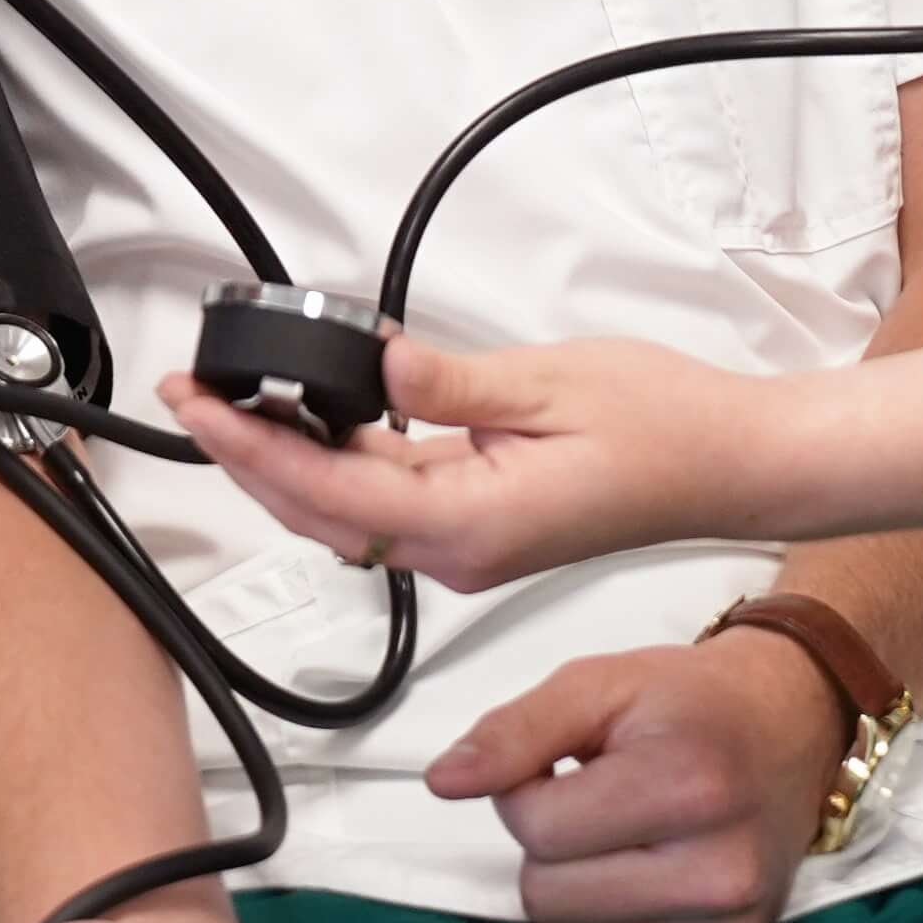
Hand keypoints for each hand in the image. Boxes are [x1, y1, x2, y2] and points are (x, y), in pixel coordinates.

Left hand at [164, 334, 778, 594]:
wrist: (731, 463)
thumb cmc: (665, 426)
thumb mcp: (549, 384)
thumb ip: (449, 386)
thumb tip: (373, 370)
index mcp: (471, 524)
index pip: (331, 491)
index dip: (252, 450)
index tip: (201, 406)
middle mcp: (459, 552)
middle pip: (322, 514)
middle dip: (246, 458)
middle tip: (191, 397)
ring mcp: (468, 546)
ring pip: (348, 513)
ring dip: (284, 463)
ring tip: (231, 405)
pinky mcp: (481, 527)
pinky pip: (387, 502)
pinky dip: (336, 465)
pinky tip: (311, 421)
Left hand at [428, 636, 836, 922]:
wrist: (789, 732)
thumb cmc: (684, 705)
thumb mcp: (598, 684)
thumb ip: (515, 730)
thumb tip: (443, 781)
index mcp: (687, 787)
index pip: (537, 830)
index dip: (525, 794)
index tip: (563, 771)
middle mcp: (720, 873)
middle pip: (548, 900)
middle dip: (547, 854)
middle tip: (593, 812)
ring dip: (571, 907)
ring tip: (617, 851)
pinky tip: (636, 899)